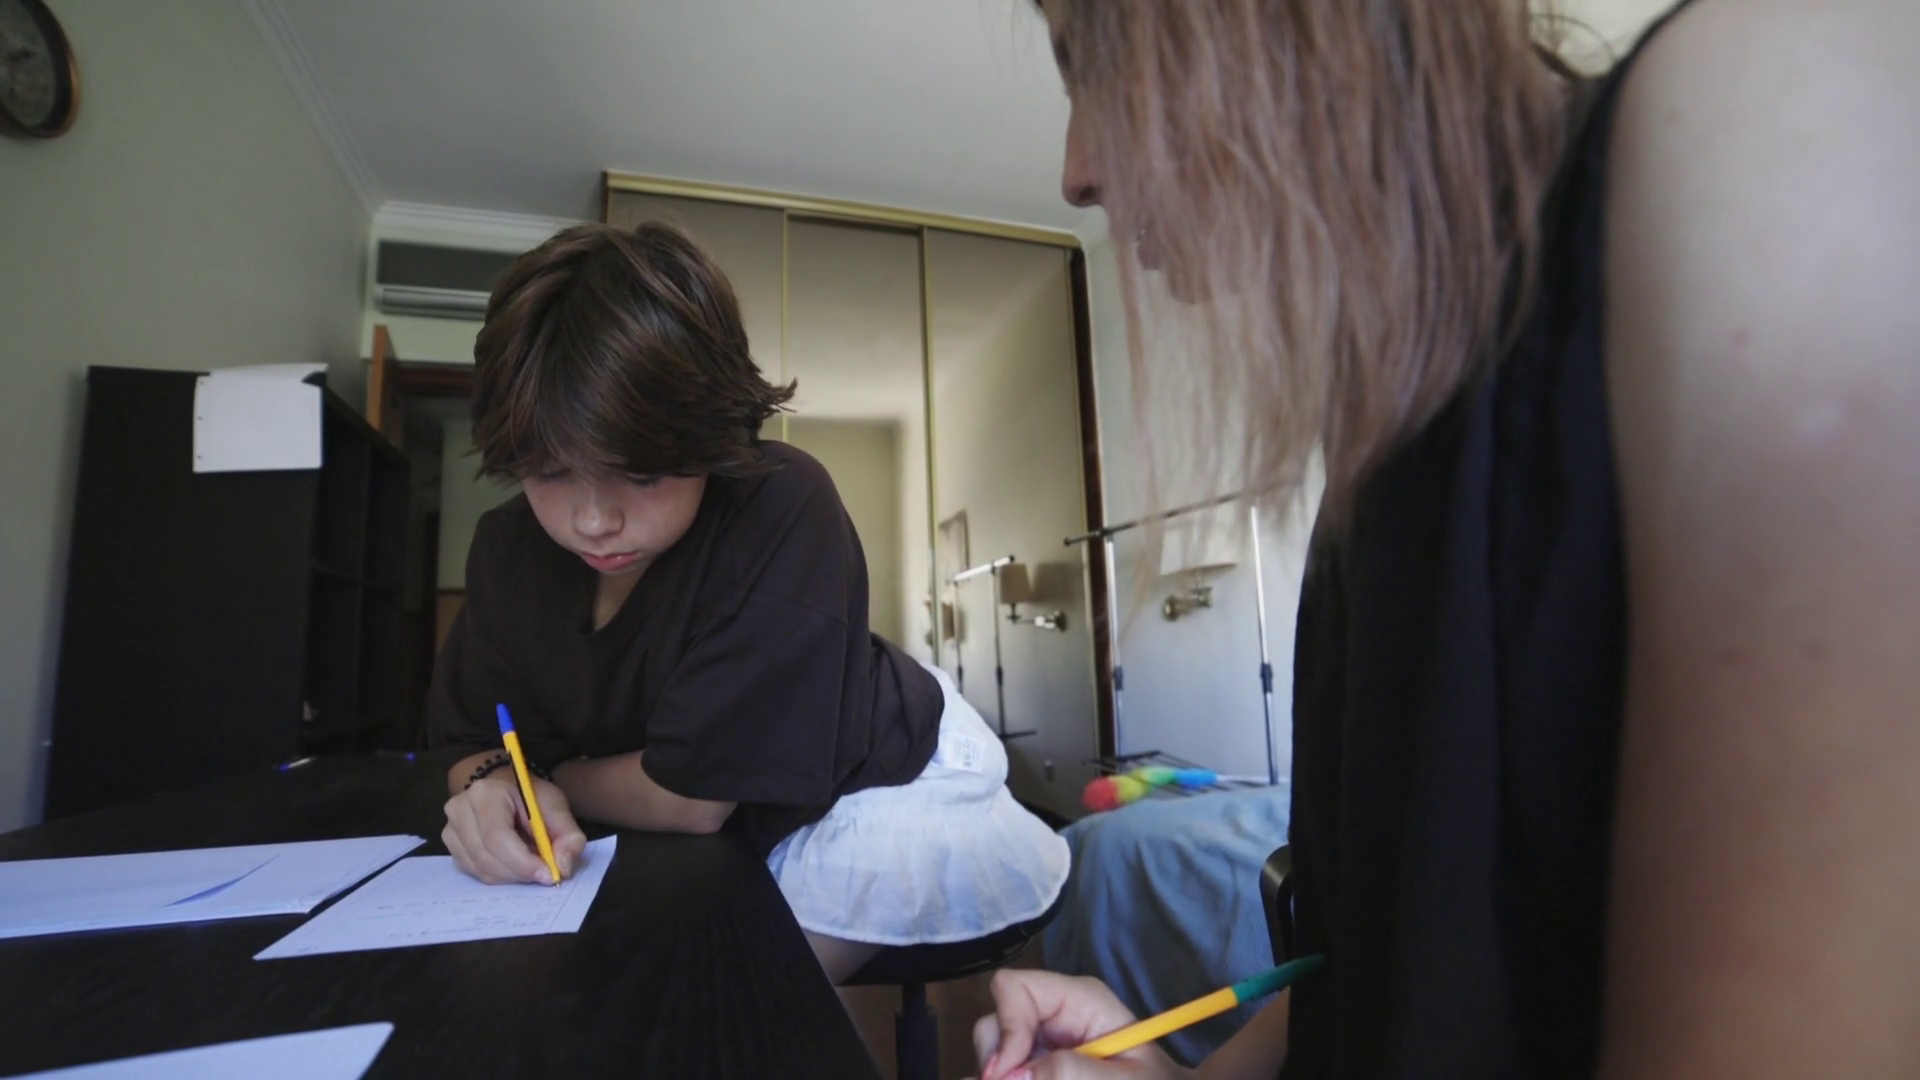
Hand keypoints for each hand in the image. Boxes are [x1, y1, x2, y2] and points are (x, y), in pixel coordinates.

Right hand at [442, 774, 586, 884]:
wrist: (508, 793)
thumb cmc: (531, 799)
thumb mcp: (557, 809)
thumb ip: (568, 836)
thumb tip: (562, 868)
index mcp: (485, 793)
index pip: (497, 837)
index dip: (522, 862)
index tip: (548, 875)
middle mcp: (459, 810)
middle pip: (486, 857)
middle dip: (519, 872)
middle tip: (544, 875)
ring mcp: (450, 830)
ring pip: (480, 869)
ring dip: (510, 877)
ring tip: (530, 867)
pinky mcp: (451, 848)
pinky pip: (473, 873)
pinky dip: (498, 876)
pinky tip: (514, 866)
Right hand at [974, 970, 1192, 1079]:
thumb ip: (1074, 1073)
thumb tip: (1014, 1075)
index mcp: (1078, 1000)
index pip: (1014, 987)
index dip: (1005, 1028)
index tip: (1008, 1074)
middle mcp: (1052, 1014)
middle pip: (994, 1023)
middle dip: (997, 1062)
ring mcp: (1041, 1042)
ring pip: (992, 1054)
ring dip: (1003, 1076)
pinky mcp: (1036, 1065)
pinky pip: (1005, 1071)